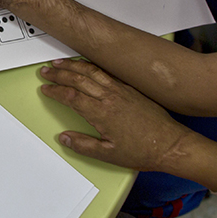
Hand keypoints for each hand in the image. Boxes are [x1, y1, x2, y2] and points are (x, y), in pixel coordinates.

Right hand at [40, 58, 197, 172]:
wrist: (170, 144)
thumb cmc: (143, 151)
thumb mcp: (108, 155)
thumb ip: (83, 145)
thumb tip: (64, 137)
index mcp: (102, 113)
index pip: (72, 96)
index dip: (56, 91)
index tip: (45, 89)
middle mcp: (110, 97)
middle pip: (79, 79)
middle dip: (59, 74)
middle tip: (46, 71)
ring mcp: (121, 91)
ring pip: (92, 72)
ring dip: (74, 65)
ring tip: (60, 62)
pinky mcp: (130, 90)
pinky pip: (106, 73)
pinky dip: (92, 67)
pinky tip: (87, 66)